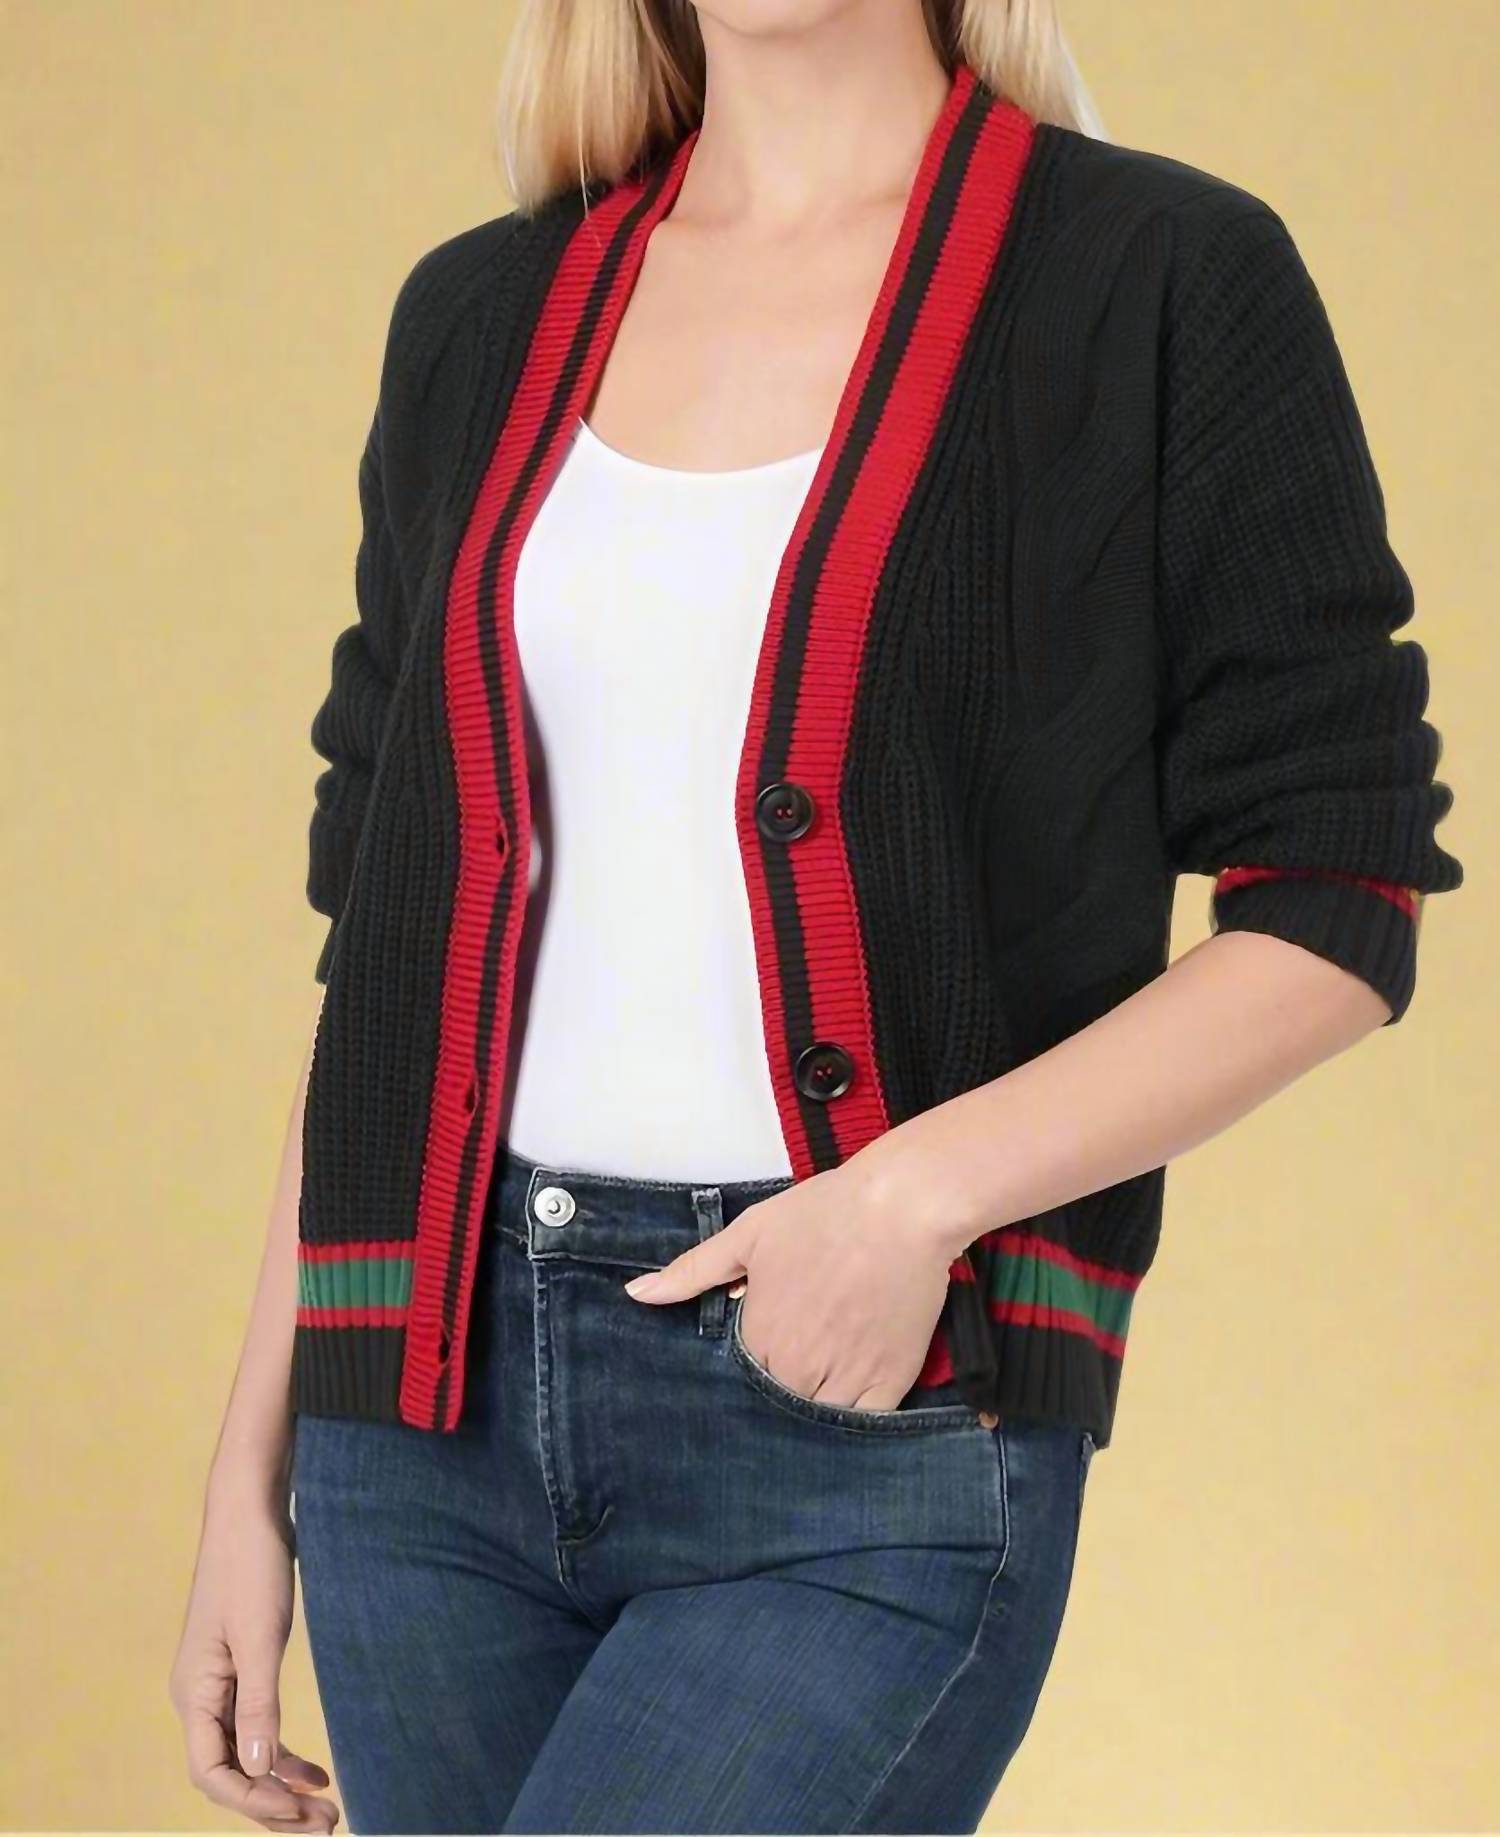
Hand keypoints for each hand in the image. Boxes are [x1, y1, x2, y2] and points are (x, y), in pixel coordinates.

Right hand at [169, 1462, 339, 1831]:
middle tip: (327, 1826)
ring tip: (326, 1811)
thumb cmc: (251, 1566)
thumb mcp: (260, 1637)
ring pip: (245, 1756)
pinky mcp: (242, 1669)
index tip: (301, 1813)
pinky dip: (283, 1755)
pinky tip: (316, 1772)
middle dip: (273, 1807)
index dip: (254, 1801)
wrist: (249, 1511)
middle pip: (230, 1774)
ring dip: (281, 1786)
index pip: (213, 1774)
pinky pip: (256, 1729)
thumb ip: (258, 1704)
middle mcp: (200, 1696)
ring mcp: (220, 1684)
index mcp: (194, 1693)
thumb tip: (254, 1769)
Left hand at [623, 1142, 972, 1410]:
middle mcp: (797, 1366)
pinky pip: (862, 1425)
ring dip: (811, 1408)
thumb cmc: (825, 1213)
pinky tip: (850, 1402)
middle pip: (776, 1403)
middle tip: (795, 1363)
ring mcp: (845, 1379)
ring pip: (814, 1421)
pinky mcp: (890, 1383)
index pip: (740, 1376)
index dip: (749, 1364)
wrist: (902, 1208)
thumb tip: (636, 1294)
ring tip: (820, 1380)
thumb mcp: (748, 1233)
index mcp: (759, 1334)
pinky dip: (853, 1421)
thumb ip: (692, 1271)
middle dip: (779, 1387)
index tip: (764, 1347)